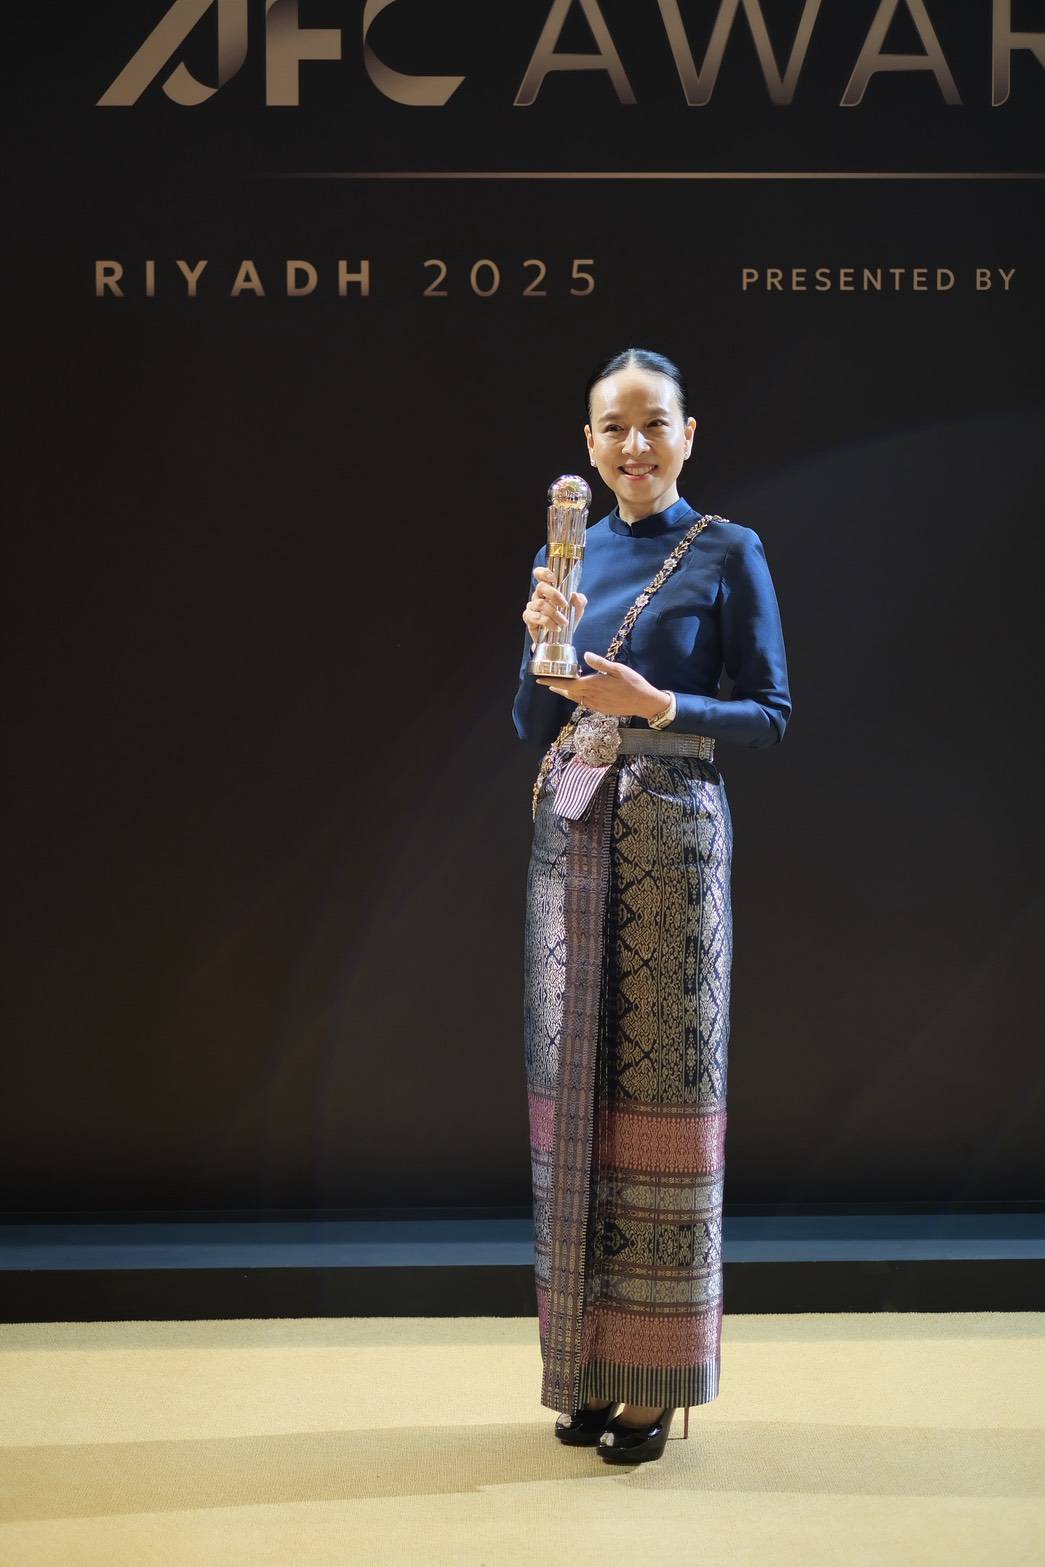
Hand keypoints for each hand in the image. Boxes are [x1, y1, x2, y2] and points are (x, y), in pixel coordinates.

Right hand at [523, 566, 586, 648]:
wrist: (560, 638)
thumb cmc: (567, 619)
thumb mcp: (578, 610)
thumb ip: (580, 601)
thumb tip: (574, 595)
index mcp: (548, 589)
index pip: (540, 574)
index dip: (544, 573)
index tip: (554, 578)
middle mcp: (538, 595)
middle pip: (540, 587)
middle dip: (554, 595)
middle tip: (565, 605)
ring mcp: (532, 606)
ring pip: (540, 604)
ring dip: (555, 614)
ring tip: (564, 622)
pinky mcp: (529, 618)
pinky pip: (535, 617)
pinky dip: (548, 622)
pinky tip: (556, 628)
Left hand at [537, 651, 669, 719]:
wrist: (644, 702)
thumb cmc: (633, 683)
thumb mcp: (618, 669)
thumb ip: (600, 663)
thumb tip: (586, 655)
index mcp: (594, 684)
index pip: (569, 683)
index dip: (554, 682)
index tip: (541, 680)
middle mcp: (592, 696)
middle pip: (569, 692)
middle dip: (557, 686)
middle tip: (545, 682)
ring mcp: (595, 704)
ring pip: (575, 698)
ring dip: (566, 692)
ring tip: (558, 687)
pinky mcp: (600, 709)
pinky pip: (583, 703)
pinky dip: (577, 697)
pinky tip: (577, 693)